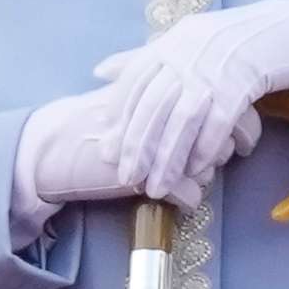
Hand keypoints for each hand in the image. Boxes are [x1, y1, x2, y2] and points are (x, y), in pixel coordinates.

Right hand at [14, 83, 252, 215]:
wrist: (53, 146)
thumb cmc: (96, 122)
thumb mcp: (134, 99)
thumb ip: (166, 93)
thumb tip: (207, 96)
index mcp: (168, 88)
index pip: (224, 97)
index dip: (236, 116)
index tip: (235, 131)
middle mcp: (169, 113)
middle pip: (226, 129)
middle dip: (227, 147)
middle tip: (225, 154)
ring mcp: (159, 146)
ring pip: (210, 164)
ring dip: (207, 173)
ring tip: (195, 175)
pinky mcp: (147, 177)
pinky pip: (189, 194)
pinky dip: (189, 199)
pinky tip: (183, 199)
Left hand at [94, 0, 288, 201]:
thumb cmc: (241, 40)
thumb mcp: (191, 42)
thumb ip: (146, 56)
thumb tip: (99, 71)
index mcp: (174, 40)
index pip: (135, 83)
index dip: (120, 119)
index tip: (109, 150)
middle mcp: (190, 49)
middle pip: (154, 105)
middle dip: (139, 146)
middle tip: (129, 178)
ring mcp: (218, 63)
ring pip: (183, 118)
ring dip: (169, 157)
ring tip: (159, 187)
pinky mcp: (246, 77)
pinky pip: (219, 119)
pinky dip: (206, 146)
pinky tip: (198, 169)